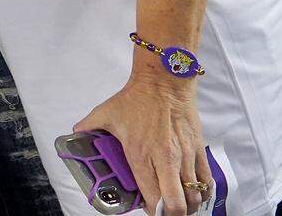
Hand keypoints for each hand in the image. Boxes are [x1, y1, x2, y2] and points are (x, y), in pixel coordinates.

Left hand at [74, 76, 211, 215]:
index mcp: (141, 155)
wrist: (163, 80)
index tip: (146, 209)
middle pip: (177, 205)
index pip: (152, 198)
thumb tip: (75, 133)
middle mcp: (166, 159)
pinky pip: (206, 179)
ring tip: (178, 203)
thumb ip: (89, 126)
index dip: (150, 211)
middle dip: (171, 214)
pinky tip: (194, 192)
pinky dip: (202, 192)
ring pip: (194, 196)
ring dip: (187, 205)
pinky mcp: (198, 148)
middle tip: (164, 211)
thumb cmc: (136, 98)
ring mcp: (185, 155)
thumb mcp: (106, 112)